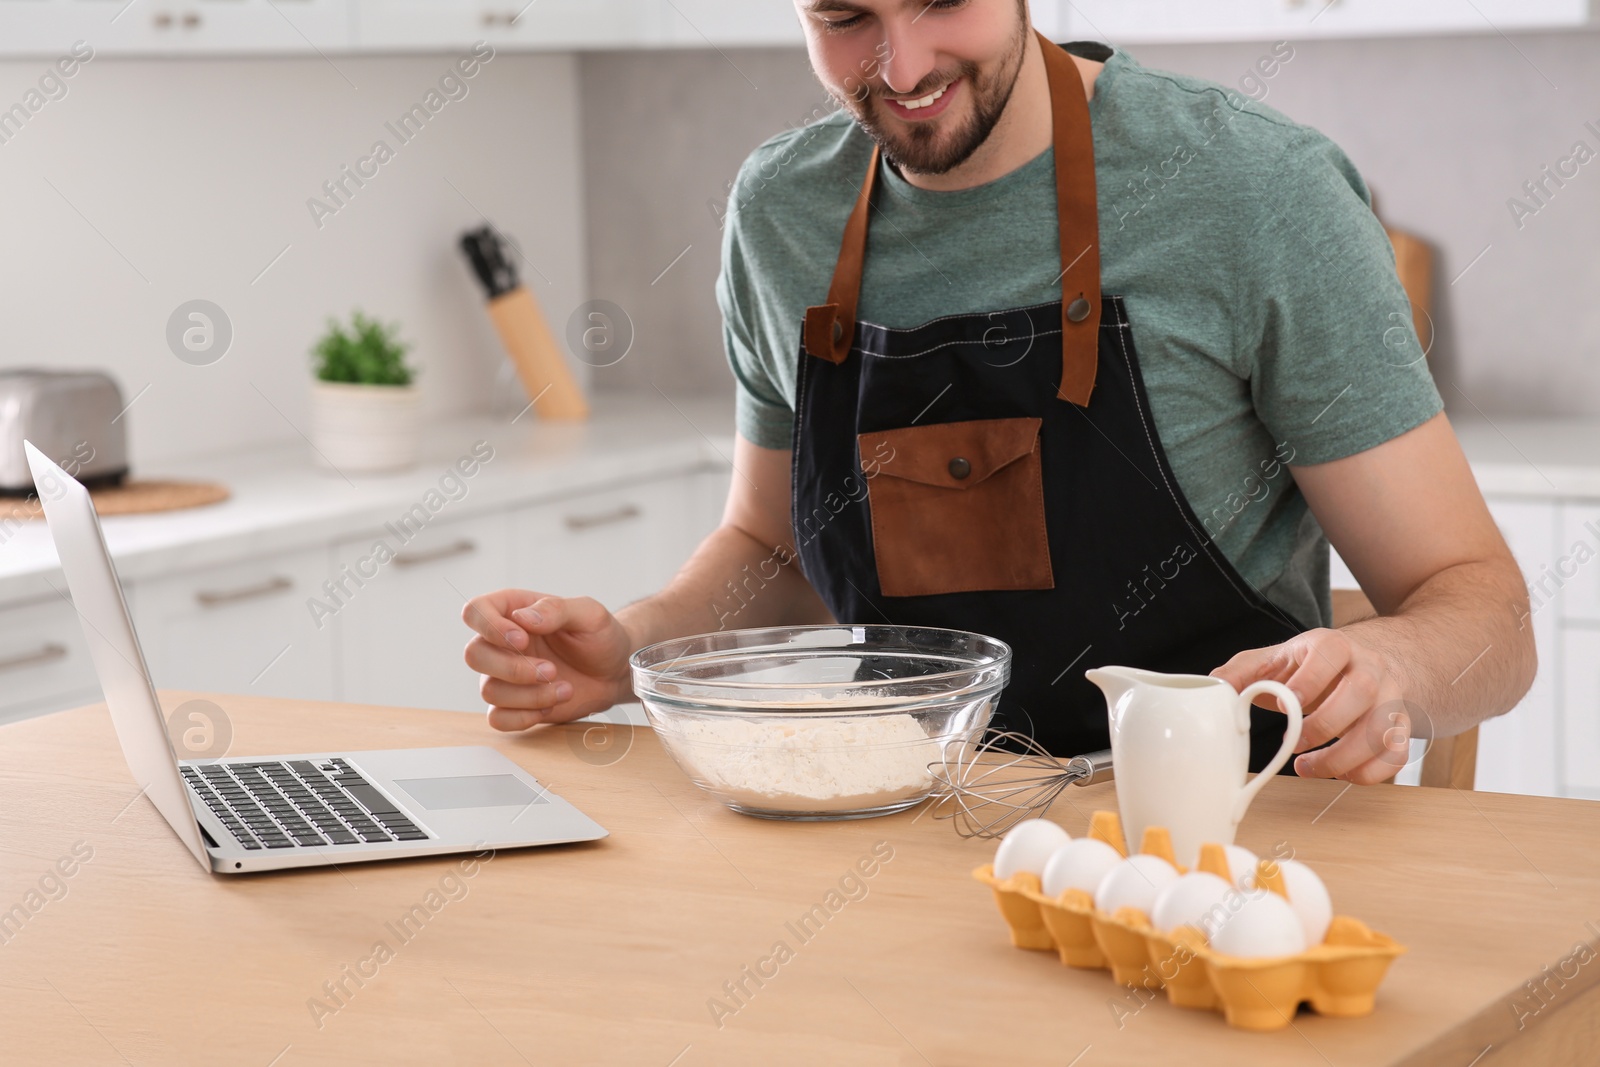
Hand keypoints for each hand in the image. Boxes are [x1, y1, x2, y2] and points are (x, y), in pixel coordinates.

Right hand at [461, 589, 634, 730]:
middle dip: (513, 668)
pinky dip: (523, 717)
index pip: (475, 612)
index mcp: (514, 611)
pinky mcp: (514, 704)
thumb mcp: (589, 614)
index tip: (522, 640)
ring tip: (564, 688)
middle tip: (551, 670)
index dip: (490, 627)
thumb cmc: (601, 637)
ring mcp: (505, 675)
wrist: (615, 672)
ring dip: (529, 694)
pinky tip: (550, 706)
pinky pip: (497, 718)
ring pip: (488, 690)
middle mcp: (502, 643)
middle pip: (474, 655)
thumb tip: (521, 618)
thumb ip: (556, 609)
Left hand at [1211, 628, 1414, 784]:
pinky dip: (1370, 773)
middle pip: (1363, 693)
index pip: (1331, 654)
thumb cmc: (1316, 663)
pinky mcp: (1401, 725)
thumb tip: (1213, 687)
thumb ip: (1244, 672)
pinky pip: (1397, 755)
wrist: (1372, 658)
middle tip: (1294, 745)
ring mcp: (1391, 697)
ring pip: (1383, 730)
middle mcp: (1370, 668)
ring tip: (1308, 768)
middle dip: (1326, 725)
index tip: (1285, 706)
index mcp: (1335, 645)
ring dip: (1344, 758)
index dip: (1309, 682)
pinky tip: (1341, 774)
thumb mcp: (1278, 658)